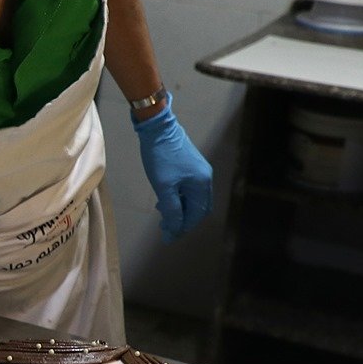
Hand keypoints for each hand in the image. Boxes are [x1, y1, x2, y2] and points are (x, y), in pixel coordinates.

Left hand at [131, 93, 212, 239]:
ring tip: (162, 215)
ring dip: (179, 209)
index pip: (197, 214)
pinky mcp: (190, 165)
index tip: (168, 236)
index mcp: (202, 184)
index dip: (183, 227)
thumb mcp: (164, 187)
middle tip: (165, 228)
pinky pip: (188, 189)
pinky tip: (165, 201)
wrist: (158, 127)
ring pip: (192, 199)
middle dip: (183, 220)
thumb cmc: (160, 157)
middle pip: (198, 208)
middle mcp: (204, 178)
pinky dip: (179, 199)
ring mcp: (199, 171)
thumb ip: (172, 209)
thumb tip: (175, 228)